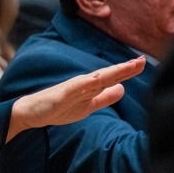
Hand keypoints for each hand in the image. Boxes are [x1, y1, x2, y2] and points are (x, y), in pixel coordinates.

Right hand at [6, 56, 145, 141]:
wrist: (30, 112)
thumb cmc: (57, 108)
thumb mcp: (86, 105)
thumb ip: (103, 97)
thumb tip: (122, 89)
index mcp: (89, 88)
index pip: (111, 78)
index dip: (127, 71)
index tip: (143, 62)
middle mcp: (82, 84)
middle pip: (107, 75)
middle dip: (124, 69)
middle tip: (142, 61)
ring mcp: (71, 89)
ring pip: (94, 79)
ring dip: (111, 73)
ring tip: (126, 67)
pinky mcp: (60, 95)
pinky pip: (75, 89)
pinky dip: (86, 83)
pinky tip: (98, 79)